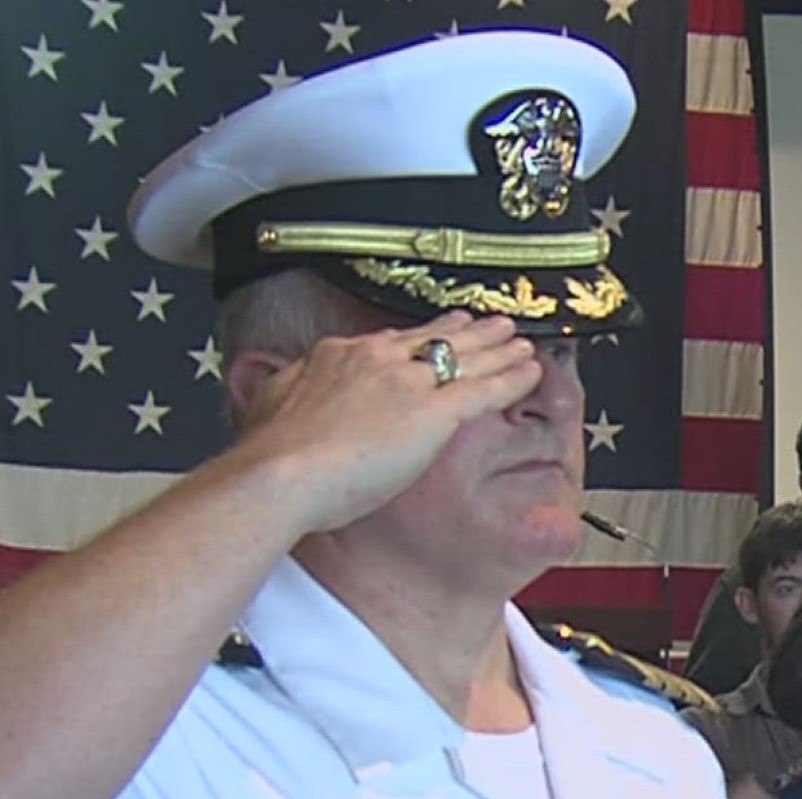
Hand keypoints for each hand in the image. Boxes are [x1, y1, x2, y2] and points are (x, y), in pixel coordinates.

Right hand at [231, 312, 543, 536]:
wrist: (280, 472)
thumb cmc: (269, 453)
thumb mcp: (269, 404)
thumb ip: (285, 390)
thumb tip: (281, 385)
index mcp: (339, 355)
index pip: (388, 342)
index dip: (416, 339)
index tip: (431, 334)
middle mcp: (378, 359)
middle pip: (434, 339)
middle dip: (468, 331)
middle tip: (492, 323)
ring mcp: (408, 383)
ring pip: (466, 357)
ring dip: (499, 348)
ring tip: (521, 341)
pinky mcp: (433, 412)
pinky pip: (485, 389)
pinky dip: (513, 379)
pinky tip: (533, 372)